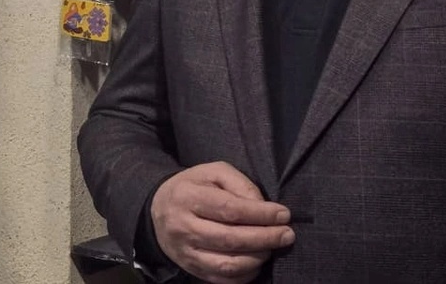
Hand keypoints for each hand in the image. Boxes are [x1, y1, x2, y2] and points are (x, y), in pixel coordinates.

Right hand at [150, 162, 293, 283]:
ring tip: (272, 248)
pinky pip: (224, 279)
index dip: (260, 214)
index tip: (283, 214)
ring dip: (257, 258)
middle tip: (287, 234)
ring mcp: (186, 252)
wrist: (159, 210)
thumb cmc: (193, 188)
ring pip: (228, 264)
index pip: (229, 209)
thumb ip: (239, 183)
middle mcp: (182, 226)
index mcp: (186, 196)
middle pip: (230, 239)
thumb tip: (262, 207)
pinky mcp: (191, 269)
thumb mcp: (212, 173)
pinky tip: (257, 261)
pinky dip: (246, 274)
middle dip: (265, 238)